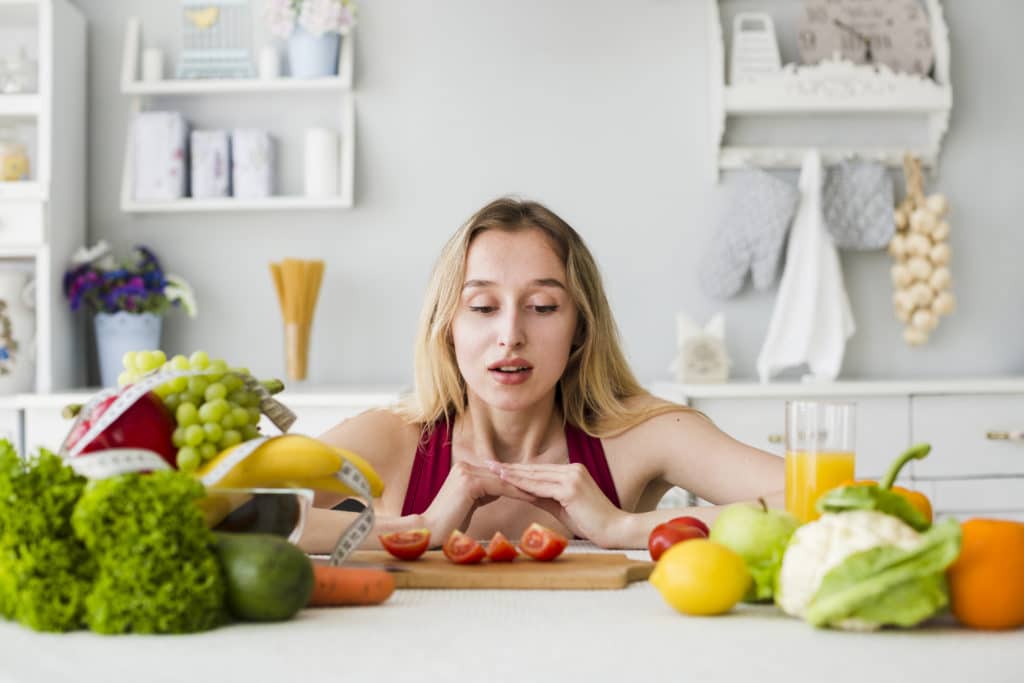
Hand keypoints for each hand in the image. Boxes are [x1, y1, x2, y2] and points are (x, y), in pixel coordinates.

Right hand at [420, 461, 537, 544]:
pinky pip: (500, 487)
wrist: (429, 531)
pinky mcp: (469, 482)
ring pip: (504, 480)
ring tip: (545, 492)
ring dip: (525, 486)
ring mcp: (466, 472)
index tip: (538, 487)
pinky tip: (533, 497)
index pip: (498, 475)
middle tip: (547, 487)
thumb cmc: (449, 524)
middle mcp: (465, 466)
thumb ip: (483, 493)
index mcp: (465, 469)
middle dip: (526, 482)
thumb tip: (499, 490)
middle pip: (503, 475)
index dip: (519, 482)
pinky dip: (517, 492)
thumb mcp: (470, 504)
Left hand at [490, 462, 626, 547]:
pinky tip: (507, 483)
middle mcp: (572, 469)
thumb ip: (545, 497)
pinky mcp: (570, 489)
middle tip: (487, 464)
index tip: (498, 468)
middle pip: (534, 469)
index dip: (517, 469)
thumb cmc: (592, 522)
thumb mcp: (564, 506)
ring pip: (535, 476)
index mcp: (572, 471)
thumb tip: (525, 493)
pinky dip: (522, 485)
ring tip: (492, 471)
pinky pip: (541, 487)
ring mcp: (572, 477)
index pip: (538, 470)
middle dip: (509, 468)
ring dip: (511, 474)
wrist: (615, 529)